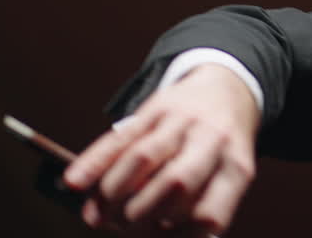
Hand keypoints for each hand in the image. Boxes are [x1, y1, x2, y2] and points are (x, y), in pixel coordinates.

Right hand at [63, 64, 260, 235]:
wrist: (229, 89)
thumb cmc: (220, 148)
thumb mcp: (225, 177)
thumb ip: (198, 208)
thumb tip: (153, 237)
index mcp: (236, 167)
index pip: (209, 213)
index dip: (177, 235)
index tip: (158, 236)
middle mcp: (214, 140)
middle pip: (176, 183)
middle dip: (141, 215)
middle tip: (123, 228)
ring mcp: (185, 120)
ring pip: (144, 156)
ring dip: (114, 192)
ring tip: (98, 216)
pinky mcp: (157, 107)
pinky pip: (122, 135)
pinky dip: (95, 161)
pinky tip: (76, 182)